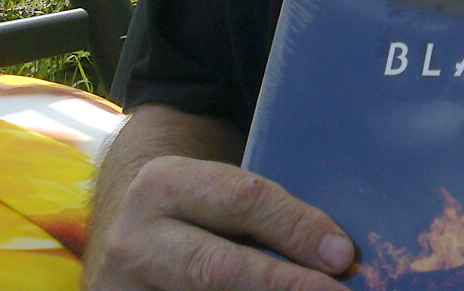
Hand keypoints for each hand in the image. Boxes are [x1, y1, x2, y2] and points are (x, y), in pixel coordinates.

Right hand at [83, 155, 356, 289]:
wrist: (124, 226)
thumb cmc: (194, 205)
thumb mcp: (214, 186)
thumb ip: (263, 207)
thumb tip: (334, 247)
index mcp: (164, 183)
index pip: (242, 201)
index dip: (296, 229)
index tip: (342, 254)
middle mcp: (135, 238)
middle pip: (218, 266)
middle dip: (283, 283)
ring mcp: (122, 287)